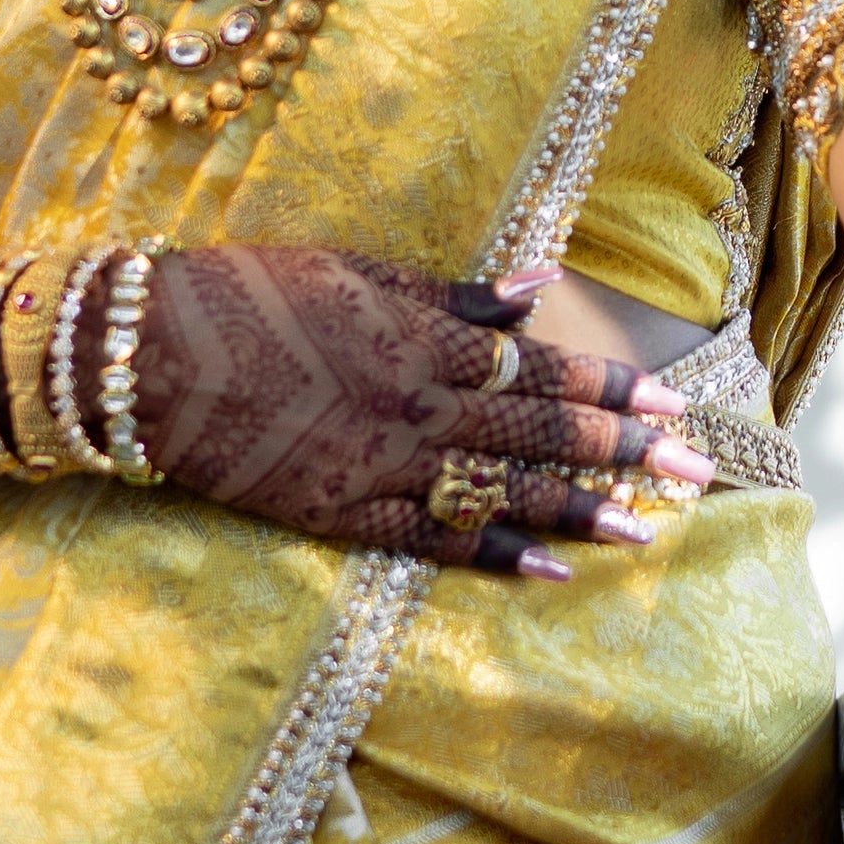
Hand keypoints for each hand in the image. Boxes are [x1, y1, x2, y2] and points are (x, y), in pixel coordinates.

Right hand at [136, 247, 712, 576]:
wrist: (148, 359)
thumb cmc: (252, 295)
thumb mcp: (358, 272)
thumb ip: (451, 296)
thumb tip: (536, 288)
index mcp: (425, 338)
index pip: (543, 368)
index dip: (611, 389)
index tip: (671, 404)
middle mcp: (419, 406)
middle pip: (541, 433)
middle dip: (624, 453)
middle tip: (695, 472)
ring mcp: (382, 465)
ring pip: (502, 493)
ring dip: (581, 510)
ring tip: (649, 529)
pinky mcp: (341, 514)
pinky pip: (434, 541)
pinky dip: (495, 558)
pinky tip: (551, 571)